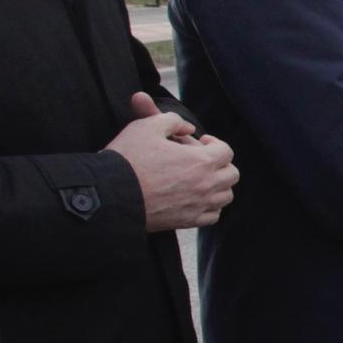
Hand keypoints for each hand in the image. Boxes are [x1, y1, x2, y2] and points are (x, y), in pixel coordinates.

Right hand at [110, 94, 236, 230]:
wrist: (110, 195)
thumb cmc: (128, 158)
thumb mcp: (147, 126)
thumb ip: (172, 120)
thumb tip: (188, 128)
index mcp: (201, 161)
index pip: (226, 151)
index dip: (214, 144)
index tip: (200, 143)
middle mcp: (206, 186)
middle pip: (231, 174)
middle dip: (219, 164)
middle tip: (199, 160)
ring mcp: (198, 206)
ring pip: (225, 196)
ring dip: (217, 185)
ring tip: (197, 178)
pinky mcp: (187, 222)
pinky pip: (213, 216)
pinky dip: (210, 206)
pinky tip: (194, 197)